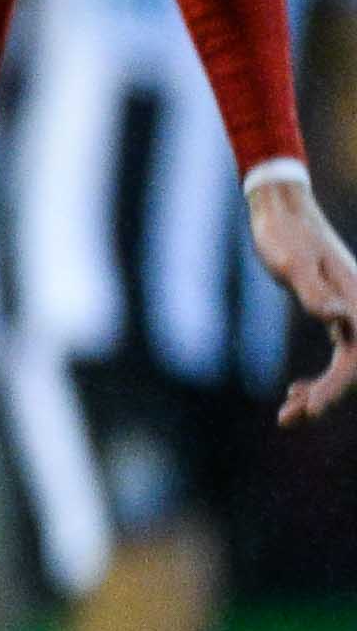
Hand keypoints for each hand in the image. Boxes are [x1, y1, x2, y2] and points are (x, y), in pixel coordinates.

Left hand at [249, 172, 356, 422]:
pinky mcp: (337, 313)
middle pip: (355, 367)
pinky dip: (321, 378)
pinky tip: (295, 390)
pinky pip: (341, 355)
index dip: (338, 387)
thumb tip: (335, 318)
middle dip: (326, 398)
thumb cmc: (285, 234)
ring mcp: (350, 312)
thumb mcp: (292, 263)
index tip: (310, 407)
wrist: (282, 211)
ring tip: (287, 416)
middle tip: (287, 419)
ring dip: (322, 393)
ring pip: (348, 365)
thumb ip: (314, 291)